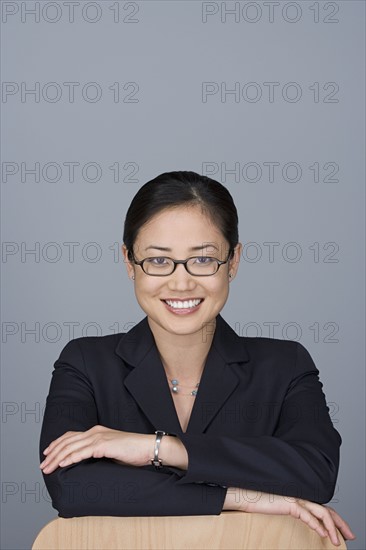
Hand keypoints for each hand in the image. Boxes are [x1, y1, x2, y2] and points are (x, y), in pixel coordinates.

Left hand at [40, 425, 154, 473]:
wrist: (148, 448)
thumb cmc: (133, 452)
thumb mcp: (111, 451)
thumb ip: (98, 453)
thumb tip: (84, 463)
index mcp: (97, 431)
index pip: (71, 436)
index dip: (57, 444)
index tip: (47, 454)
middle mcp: (95, 432)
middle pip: (67, 441)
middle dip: (53, 453)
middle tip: (43, 465)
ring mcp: (100, 437)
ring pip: (72, 447)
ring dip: (57, 458)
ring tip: (48, 467)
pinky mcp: (104, 445)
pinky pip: (83, 452)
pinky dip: (71, 458)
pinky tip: (63, 464)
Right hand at [224, 488, 355, 545]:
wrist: (244, 494)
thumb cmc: (258, 501)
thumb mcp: (278, 507)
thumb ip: (292, 510)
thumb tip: (303, 520)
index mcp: (299, 497)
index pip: (323, 508)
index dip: (335, 519)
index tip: (343, 531)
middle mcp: (300, 496)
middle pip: (327, 509)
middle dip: (341, 523)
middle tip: (351, 536)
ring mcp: (295, 499)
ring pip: (321, 511)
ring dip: (331, 527)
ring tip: (336, 540)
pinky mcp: (288, 503)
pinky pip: (307, 515)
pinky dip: (317, 525)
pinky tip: (322, 534)